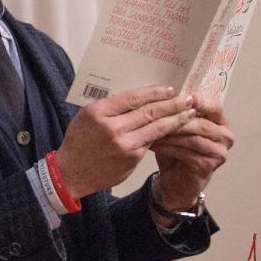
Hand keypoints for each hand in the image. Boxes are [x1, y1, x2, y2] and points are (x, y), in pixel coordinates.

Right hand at [54, 86, 195, 198]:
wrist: (70, 172)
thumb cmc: (78, 141)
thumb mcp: (86, 116)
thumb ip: (109, 107)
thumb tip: (138, 98)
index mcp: (98, 112)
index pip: (133, 98)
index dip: (154, 93)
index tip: (169, 89)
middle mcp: (112, 127)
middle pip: (149, 112)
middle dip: (172, 104)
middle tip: (187, 98)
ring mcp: (124, 144)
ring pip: (156, 128)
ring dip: (176, 119)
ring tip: (189, 112)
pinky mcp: (132, 158)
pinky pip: (151, 142)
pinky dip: (164, 134)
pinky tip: (174, 130)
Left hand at [150, 93, 233, 209]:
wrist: (174, 180)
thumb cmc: (175, 150)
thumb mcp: (175, 127)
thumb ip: (175, 112)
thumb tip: (162, 94)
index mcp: (219, 122)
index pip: (214, 106)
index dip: (199, 101)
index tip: (181, 96)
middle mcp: (224, 136)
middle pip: (202, 123)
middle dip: (177, 118)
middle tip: (154, 114)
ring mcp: (219, 153)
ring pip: (193, 138)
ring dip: (170, 133)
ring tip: (149, 129)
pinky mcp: (209, 166)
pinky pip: (187, 153)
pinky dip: (168, 147)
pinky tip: (153, 144)